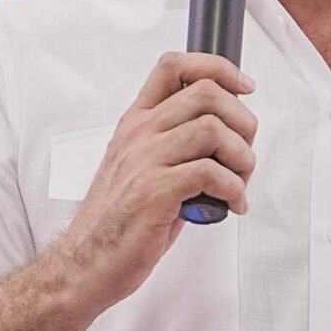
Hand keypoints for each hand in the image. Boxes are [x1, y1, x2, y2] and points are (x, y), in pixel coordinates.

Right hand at [51, 52, 256, 314]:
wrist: (86, 263)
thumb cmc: (118, 222)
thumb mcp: (142, 168)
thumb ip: (178, 146)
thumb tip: (229, 139)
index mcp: (136, 123)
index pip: (174, 67)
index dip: (218, 68)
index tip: (244, 86)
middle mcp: (139, 134)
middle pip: (206, 93)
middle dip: (242, 121)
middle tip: (244, 154)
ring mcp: (145, 160)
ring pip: (213, 130)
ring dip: (242, 158)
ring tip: (239, 184)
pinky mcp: (155, 192)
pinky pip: (212, 173)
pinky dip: (234, 190)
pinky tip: (231, 206)